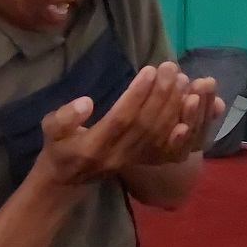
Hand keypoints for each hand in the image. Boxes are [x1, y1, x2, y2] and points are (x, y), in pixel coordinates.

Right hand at [32, 63, 225, 185]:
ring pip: (163, 135)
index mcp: (94, 147)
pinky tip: (196, 107)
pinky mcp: (147, 161)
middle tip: (171, 68)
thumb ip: (64, 117)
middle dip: (162, 95)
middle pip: (147, 125)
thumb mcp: (50, 130)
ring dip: (177, 107)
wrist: (70, 177)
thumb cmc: (60, 146)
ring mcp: (136, 161)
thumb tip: (86, 102)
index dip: (137, 96)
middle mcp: (119, 156)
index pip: (121, 119)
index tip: (149, 71)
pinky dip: (188, 129)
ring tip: (184, 79)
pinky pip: (172, 148)